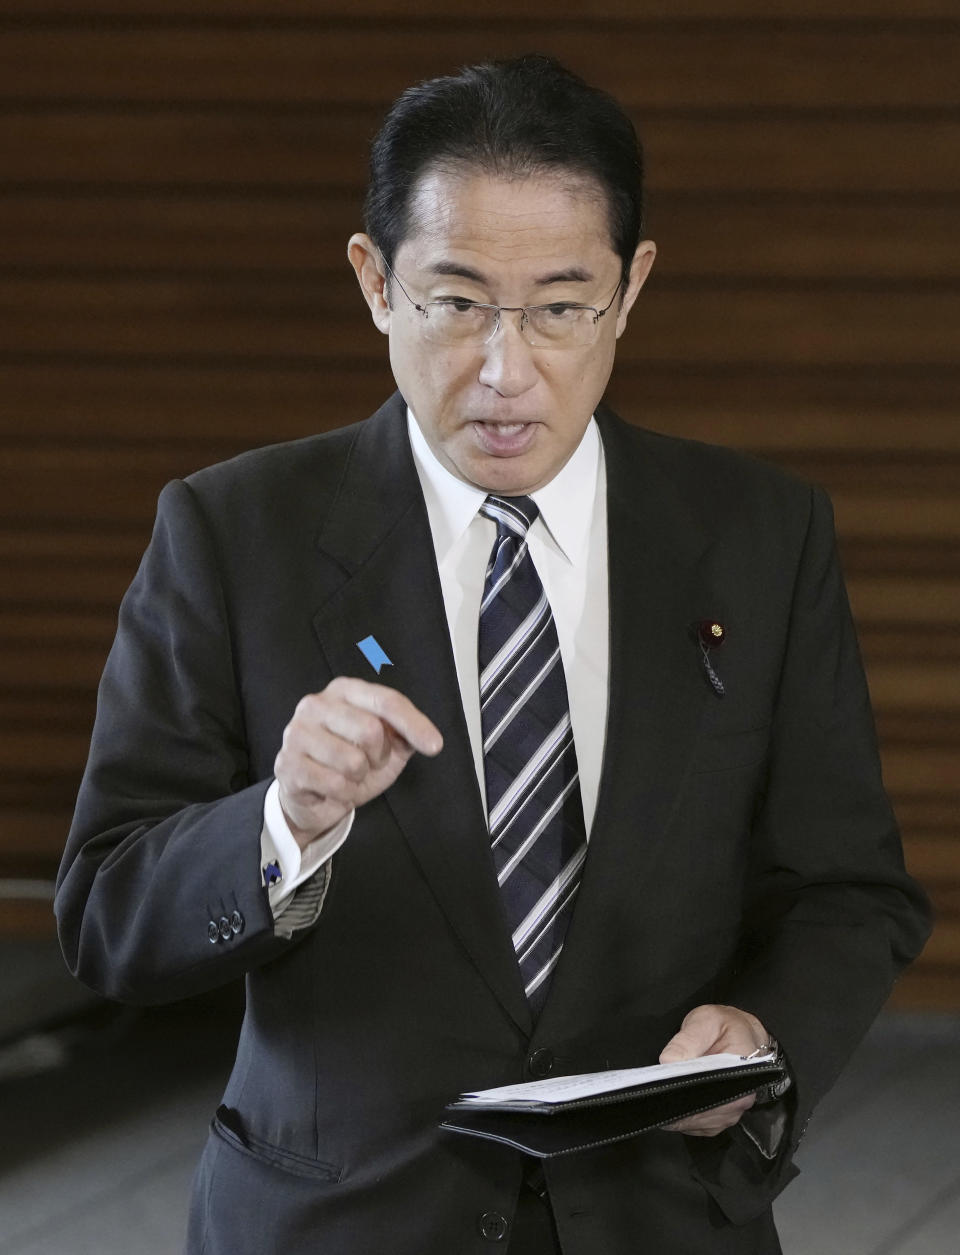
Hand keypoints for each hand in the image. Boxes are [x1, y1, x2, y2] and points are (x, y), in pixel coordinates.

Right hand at [274, 677, 442, 848]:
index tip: (434, 746)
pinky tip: (332, 787)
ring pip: (352, 761)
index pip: (386, 701)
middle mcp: (316, 704)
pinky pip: (334, 784)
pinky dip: (343, 793)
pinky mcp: (288, 764)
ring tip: (348, 775)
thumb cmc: (351, 761)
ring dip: (358, 777)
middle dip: (379, 756)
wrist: (313, 796)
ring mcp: (297, 733)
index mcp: (344, 690)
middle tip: (369, 762)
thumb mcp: (386, 745)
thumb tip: (428, 739)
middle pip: (369, 730)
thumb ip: (405, 733)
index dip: (414, 724)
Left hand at [658, 1003, 769, 1136]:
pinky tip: (672, 1102)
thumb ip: (687, 1039)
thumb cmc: (725, 1026)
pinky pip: (696, 1126)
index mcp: (741, 1075)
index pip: (706, 1091)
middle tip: (654, 1090)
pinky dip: (682, 1117)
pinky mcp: (720, 1120)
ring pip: (695, 1123)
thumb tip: (667, 1061)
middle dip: (675, 1103)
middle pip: (699, 1112)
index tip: (661, 1085)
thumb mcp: (706, 1021)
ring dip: (677, 1112)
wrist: (743, 1035)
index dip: (680, 1091)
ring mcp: (730, 1114)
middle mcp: (739, 1101)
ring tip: (661, 1093)